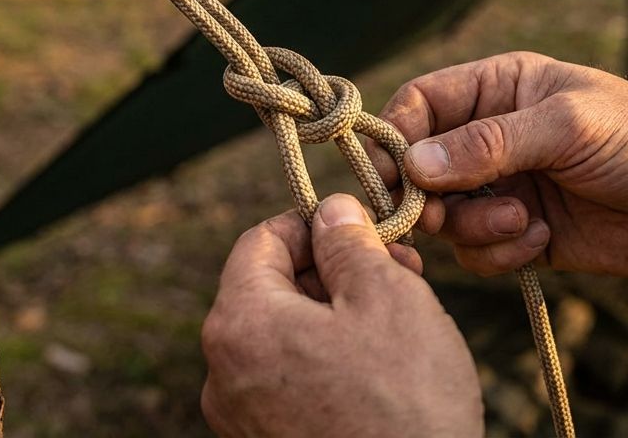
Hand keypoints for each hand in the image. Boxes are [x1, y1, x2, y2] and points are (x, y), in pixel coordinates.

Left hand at [200, 196, 483, 437]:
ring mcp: (242, 417)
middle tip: (399, 267)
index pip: (261, 240)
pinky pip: (291, 379)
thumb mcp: (387, 297)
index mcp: (241, 322)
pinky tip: (382, 364)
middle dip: (333, 269)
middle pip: (271, 288)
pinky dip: (330, 357)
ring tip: (401, 315)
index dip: (315, 222)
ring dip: (337, 312)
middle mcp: (224, 372)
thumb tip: (331, 210)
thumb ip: (351, 243)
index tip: (365, 226)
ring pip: (286, 334)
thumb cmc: (403, 401)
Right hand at [373, 52, 627, 285]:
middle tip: (445, 215)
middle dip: (430, 197)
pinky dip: (500, 254)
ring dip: (474, 227)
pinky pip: (477, 252)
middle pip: (419, 168)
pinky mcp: (521, 234)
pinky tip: (544, 242)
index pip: (419, 105)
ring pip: (445, 217)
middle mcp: (492, 136)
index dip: (397, 139)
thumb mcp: (567, 127)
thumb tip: (413, 163)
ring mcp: (505, 187)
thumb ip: (490, 143)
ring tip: (524, 222)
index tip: (397, 176)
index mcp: (498, 88)